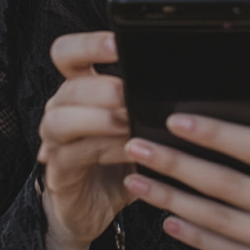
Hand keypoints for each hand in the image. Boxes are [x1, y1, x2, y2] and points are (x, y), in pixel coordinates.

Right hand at [37, 31, 132, 249]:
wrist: (97, 207)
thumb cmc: (123, 158)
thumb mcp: (138, 124)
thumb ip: (151, 101)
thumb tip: (194, 78)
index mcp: (79, 89)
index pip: (67, 53)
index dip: (88, 44)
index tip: (118, 42)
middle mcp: (61, 110)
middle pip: (68, 85)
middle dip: (102, 88)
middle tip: (131, 92)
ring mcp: (55, 142)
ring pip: (61, 119)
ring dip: (98, 118)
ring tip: (128, 122)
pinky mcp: (59, 172)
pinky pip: (73, 156)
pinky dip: (103, 150)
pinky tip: (129, 150)